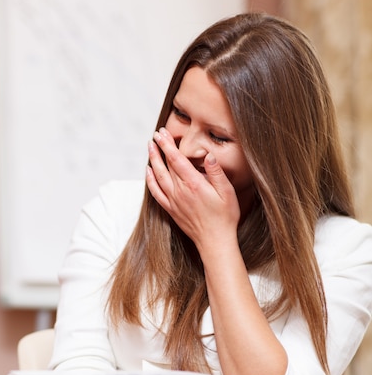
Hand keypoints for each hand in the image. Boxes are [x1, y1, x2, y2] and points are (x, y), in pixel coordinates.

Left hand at [146, 127, 240, 251]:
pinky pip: (155, 192)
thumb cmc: (224, 217)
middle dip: (160, 147)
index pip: (176, 159)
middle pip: (166, 164)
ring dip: (152, 160)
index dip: (168, 144)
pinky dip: (150, 180)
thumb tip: (208, 155)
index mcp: (194, 184)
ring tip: (150, 147)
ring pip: (158, 176)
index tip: (162, 133)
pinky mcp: (171, 209)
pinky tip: (148, 171)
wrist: (214, 241)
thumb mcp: (227, 192)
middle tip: (156, 135)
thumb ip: (216, 173)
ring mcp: (173, 201)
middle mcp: (180, 191)